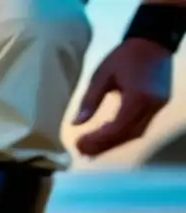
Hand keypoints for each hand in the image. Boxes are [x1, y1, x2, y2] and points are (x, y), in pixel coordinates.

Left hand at [72, 37, 172, 156]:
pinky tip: (105, 138)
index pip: (116, 128)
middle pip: (125, 135)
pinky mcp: (158, 105)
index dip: (96, 140)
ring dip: (111, 144)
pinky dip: (121, 135)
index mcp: (138, 96)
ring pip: (134, 134)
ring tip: (90, 149)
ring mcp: (158, 105)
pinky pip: (139, 126)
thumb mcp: (101, 75)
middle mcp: (151, 104)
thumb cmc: (125, 55)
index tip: (78, 144)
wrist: (153, 40)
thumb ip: (89, 100)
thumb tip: (75, 124)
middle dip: (102, 146)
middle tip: (81, 152)